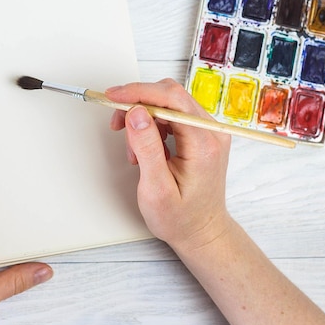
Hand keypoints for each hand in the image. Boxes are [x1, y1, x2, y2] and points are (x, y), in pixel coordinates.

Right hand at [106, 79, 231, 251]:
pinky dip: (151, 125)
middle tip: (116, 123)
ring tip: (133, 150)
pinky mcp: (200, 134)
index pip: (171, 99)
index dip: (138, 92)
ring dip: (143, 118)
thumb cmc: (181, 218)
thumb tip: (137, 114)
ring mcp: (207, 131)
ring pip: (168, 103)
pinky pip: (172, 115)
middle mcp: (211, 132)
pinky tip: (144, 147)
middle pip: (170, 95)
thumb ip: (147, 149)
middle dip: (137, 104)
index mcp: (204, 144)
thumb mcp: (156, 189)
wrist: (201, 232)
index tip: (113, 96)